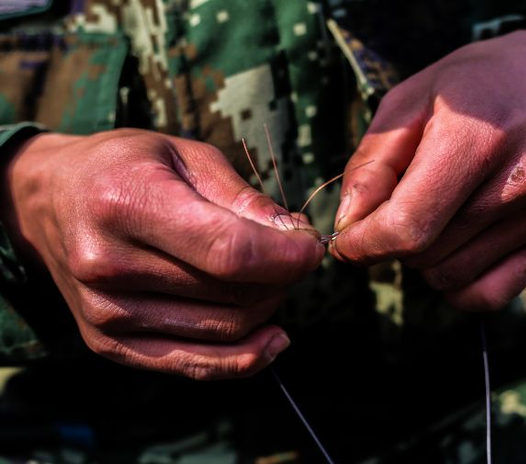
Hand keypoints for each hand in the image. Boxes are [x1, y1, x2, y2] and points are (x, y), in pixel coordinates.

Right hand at [4, 129, 323, 378]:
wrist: (52, 201)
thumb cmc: (127, 167)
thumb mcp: (187, 156)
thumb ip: (243, 198)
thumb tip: (296, 237)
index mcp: (127, 203)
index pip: (229, 251)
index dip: (287, 257)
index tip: (312, 248)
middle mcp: (108, 265)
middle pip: (233, 296)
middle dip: (283, 277)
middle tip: (291, 254)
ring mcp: (105, 313)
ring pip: (225, 332)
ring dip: (268, 308)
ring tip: (270, 278)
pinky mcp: (108, 344)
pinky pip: (195, 366)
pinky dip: (245, 359)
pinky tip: (272, 340)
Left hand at [331, 31, 525, 310]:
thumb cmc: (469, 86)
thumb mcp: (407, 103)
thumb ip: (371, 165)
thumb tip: (349, 224)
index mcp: (475, 140)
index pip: (406, 228)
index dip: (362, 245)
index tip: (344, 242)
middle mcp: (517, 183)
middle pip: (423, 255)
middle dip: (389, 243)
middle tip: (393, 208)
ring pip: (448, 277)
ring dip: (422, 259)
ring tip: (432, 213)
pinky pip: (486, 295)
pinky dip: (456, 283)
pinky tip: (452, 247)